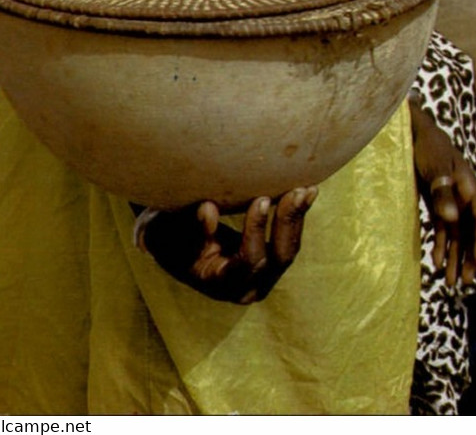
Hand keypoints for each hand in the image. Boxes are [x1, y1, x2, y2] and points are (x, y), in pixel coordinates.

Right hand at [138, 188, 317, 303]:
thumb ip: (190, 224)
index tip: (261, 198)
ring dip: (298, 218)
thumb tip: (208, 210)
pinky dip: (296, 218)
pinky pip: (288, 243)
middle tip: (297, 191)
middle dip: (288, 223)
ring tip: (308, 189)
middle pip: (277, 259)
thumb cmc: (167, 232)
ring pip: (288, 251)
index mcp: (220, 283)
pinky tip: (306, 192)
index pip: (248, 260)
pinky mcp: (268, 263)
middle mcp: (245, 287)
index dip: (256, 230)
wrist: (170, 242)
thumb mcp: (170, 229)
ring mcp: (260, 278)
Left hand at [409, 94, 475, 286]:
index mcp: (470, 187)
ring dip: (455, 257)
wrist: (413, 132)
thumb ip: (442, 192)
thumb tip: (451, 218)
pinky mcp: (438, 204)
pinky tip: (437, 262)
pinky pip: (443, 230)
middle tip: (464, 282)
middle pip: (470, 232)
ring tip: (451, 282)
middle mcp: (464, 197)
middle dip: (468, 257)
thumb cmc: (428, 146)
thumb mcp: (435, 167)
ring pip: (457, 234)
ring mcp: (451, 202)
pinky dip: (441, 246)